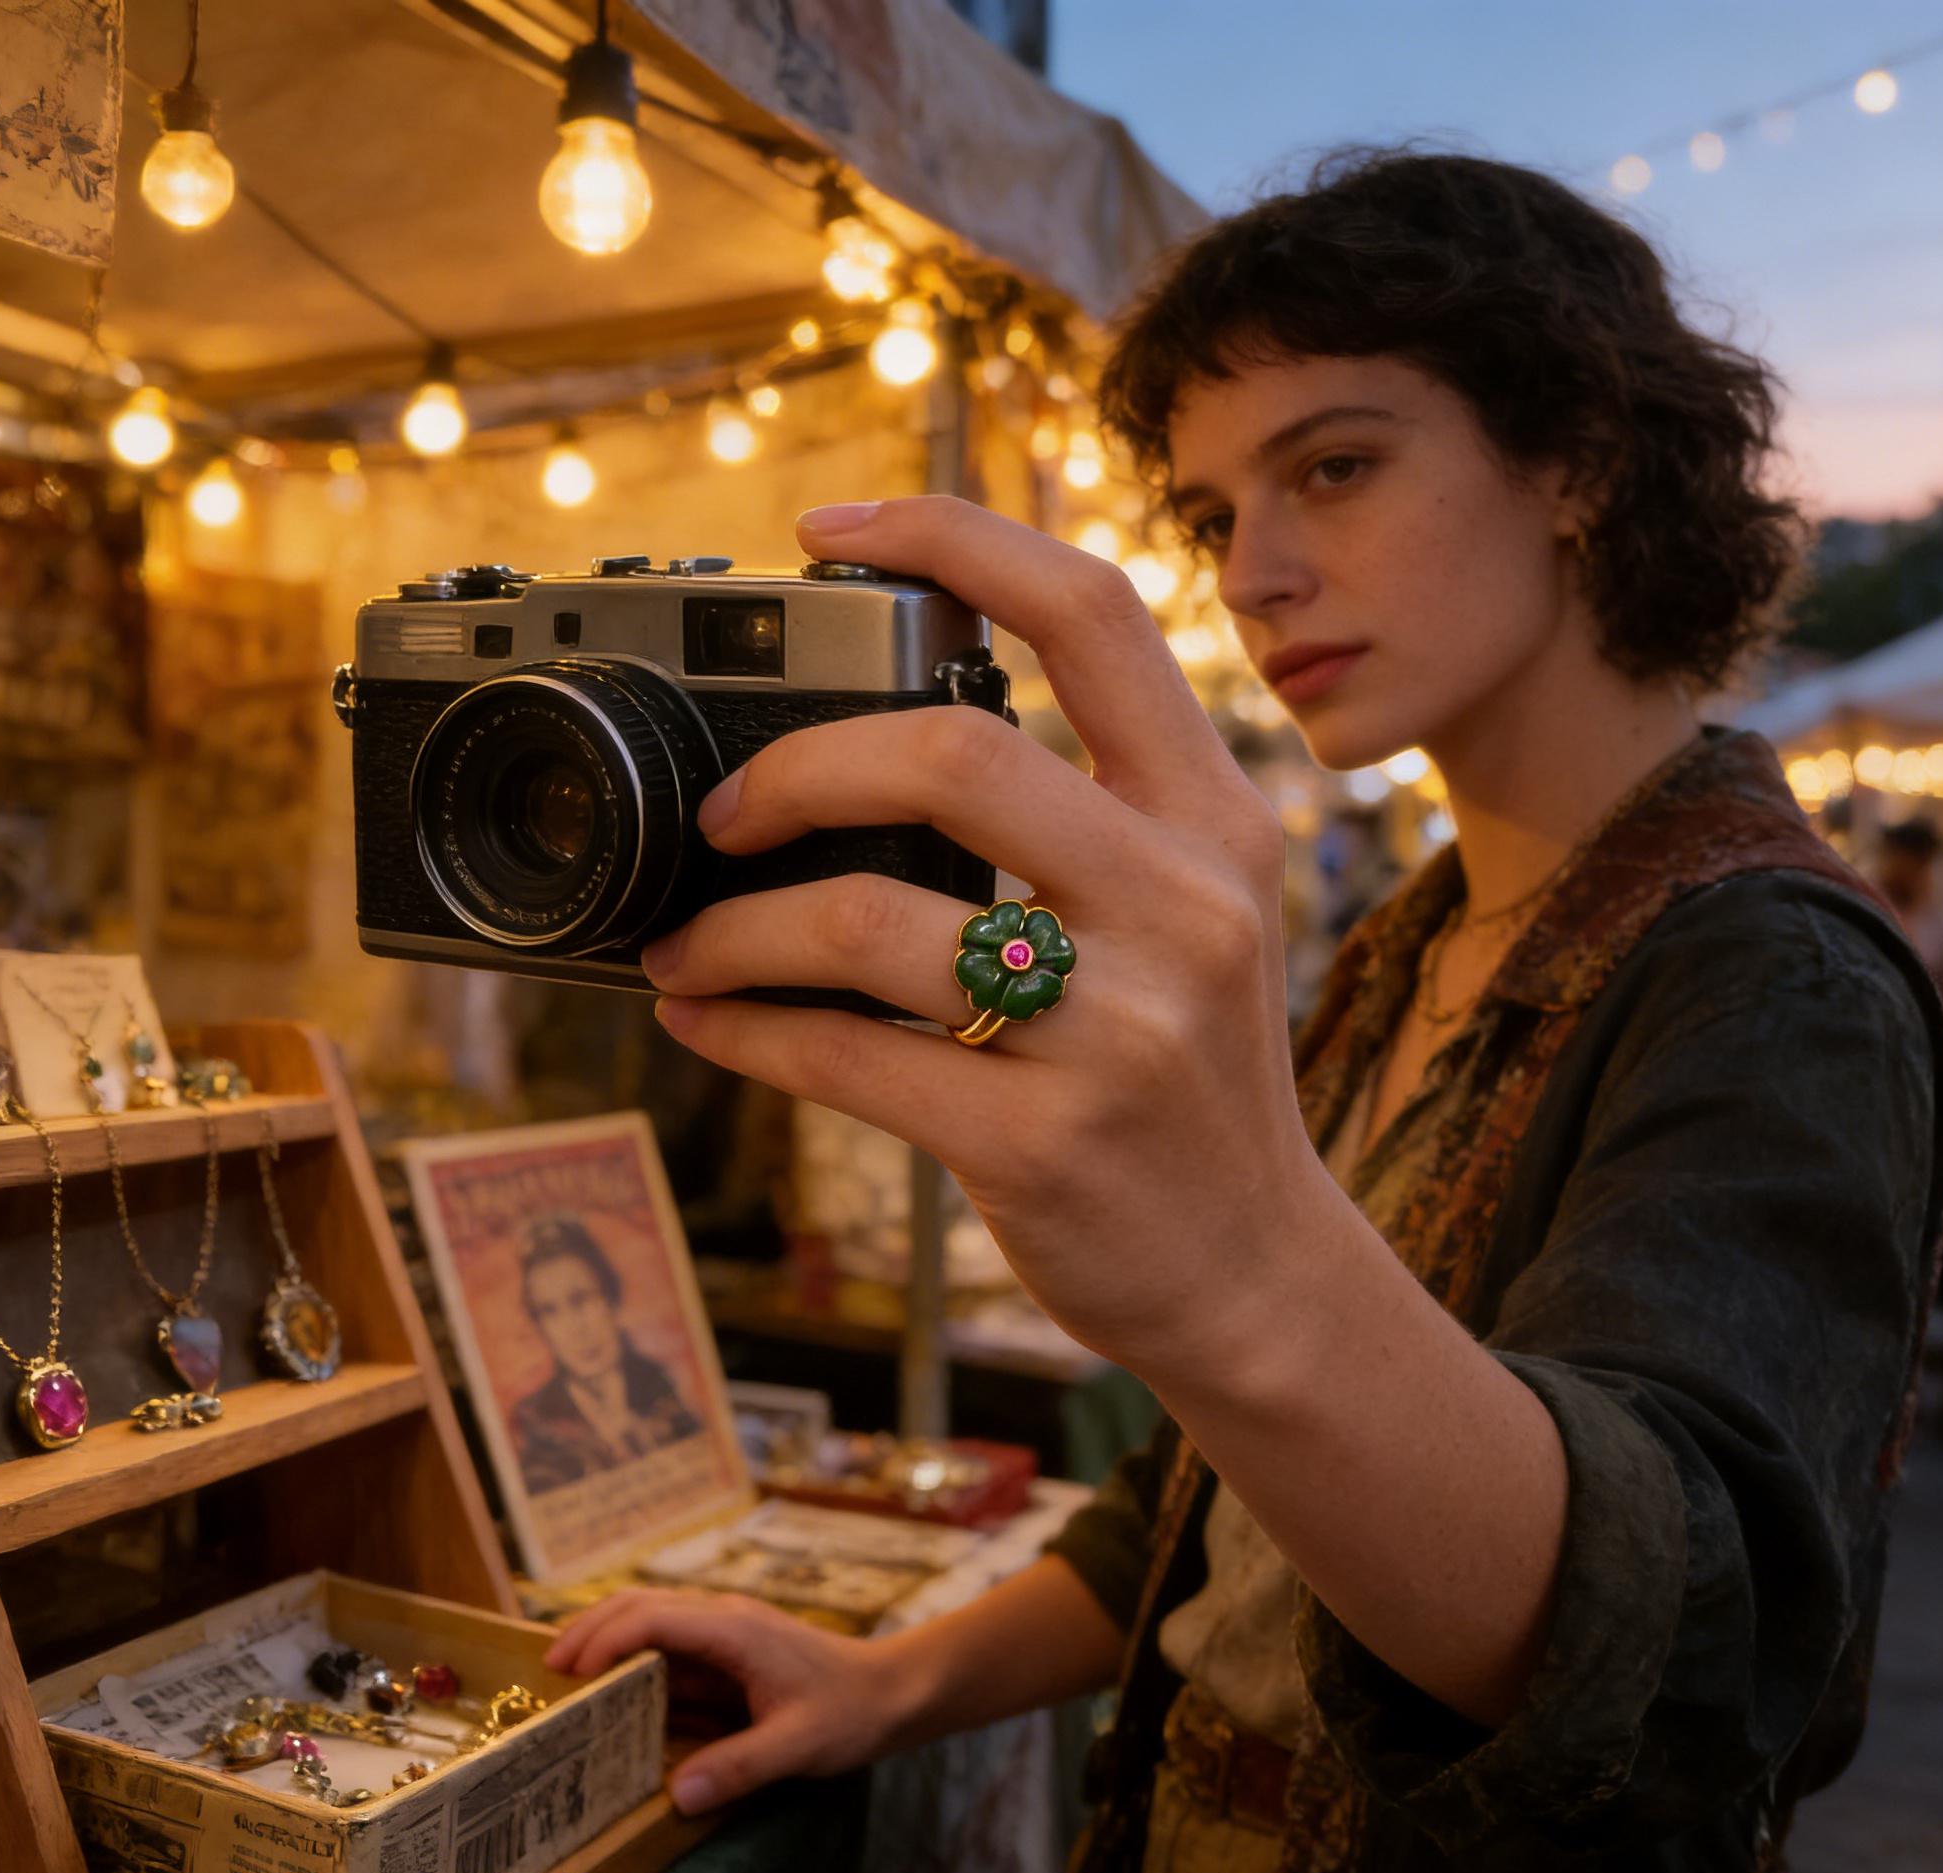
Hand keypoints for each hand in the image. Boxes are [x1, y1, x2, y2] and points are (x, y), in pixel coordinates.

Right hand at [543, 1587, 909, 1812]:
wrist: (892, 1692)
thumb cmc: (851, 1711)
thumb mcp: (799, 1745)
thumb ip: (740, 1767)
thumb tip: (676, 1795)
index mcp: (733, 1629)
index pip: (653, 1616)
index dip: (605, 1639)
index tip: (566, 1673)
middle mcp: (723, 1621)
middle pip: (641, 1605)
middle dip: (591, 1631)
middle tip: (546, 1672)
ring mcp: (725, 1636)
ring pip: (652, 1622)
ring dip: (608, 1643)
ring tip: (564, 1682)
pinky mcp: (728, 1656)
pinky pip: (671, 1652)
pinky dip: (634, 1664)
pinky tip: (614, 1697)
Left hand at [641, 496, 1321, 1381]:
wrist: (1256, 1275)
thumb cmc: (1191, 1084)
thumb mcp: (1192, 921)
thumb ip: (1091, 820)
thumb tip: (888, 744)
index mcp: (1214, 822)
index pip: (1093, 616)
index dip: (955, 537)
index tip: (831, 528)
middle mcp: (1181, 904)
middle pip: (951, 750)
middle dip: (796, 768)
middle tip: (729, 813)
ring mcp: (1118, 1029)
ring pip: (868, 921)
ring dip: (736, 929)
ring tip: (686, 942)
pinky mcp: (1044, 1143)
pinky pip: (844, 1062)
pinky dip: (745, 1032)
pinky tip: (706, 1021)